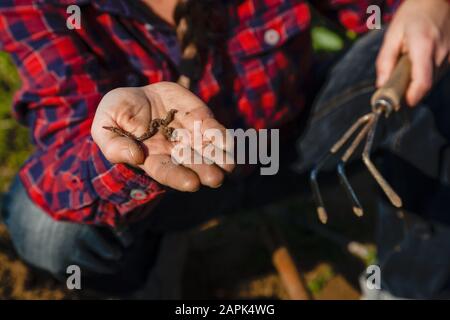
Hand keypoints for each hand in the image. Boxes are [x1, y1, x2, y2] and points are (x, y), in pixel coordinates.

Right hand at [91, 82, 233, 191]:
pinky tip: (230, 142)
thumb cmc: (117, 113)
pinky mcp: (200, 118)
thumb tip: (135, 155)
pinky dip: (221, 135)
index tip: (192, 184)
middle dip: (205, 171)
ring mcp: (189, 135)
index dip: (179, 177)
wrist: (135, 95)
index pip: (167, 171)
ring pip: (208, 149)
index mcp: (152, 158)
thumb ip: (114, 145)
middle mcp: (174, 150)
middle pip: (192, 164)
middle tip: (216, 178)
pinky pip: (213, 127)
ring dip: (220, 157)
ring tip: (230, 164)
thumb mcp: (106, 126)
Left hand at [376, 0, 449, 105]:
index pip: (422, 83)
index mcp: (424, 46)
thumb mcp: (393, 35)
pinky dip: (426, 74)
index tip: (398, 102)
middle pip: (426, 86)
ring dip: (418, 82)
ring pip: (433, 81)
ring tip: (408, 67)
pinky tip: (419, 63)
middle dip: (410, 91)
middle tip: (395, 86)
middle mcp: (441, 53)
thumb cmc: (413, 14)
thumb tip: (381, 84)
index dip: (410, 98)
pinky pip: (438, 73)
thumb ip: (385, 61)